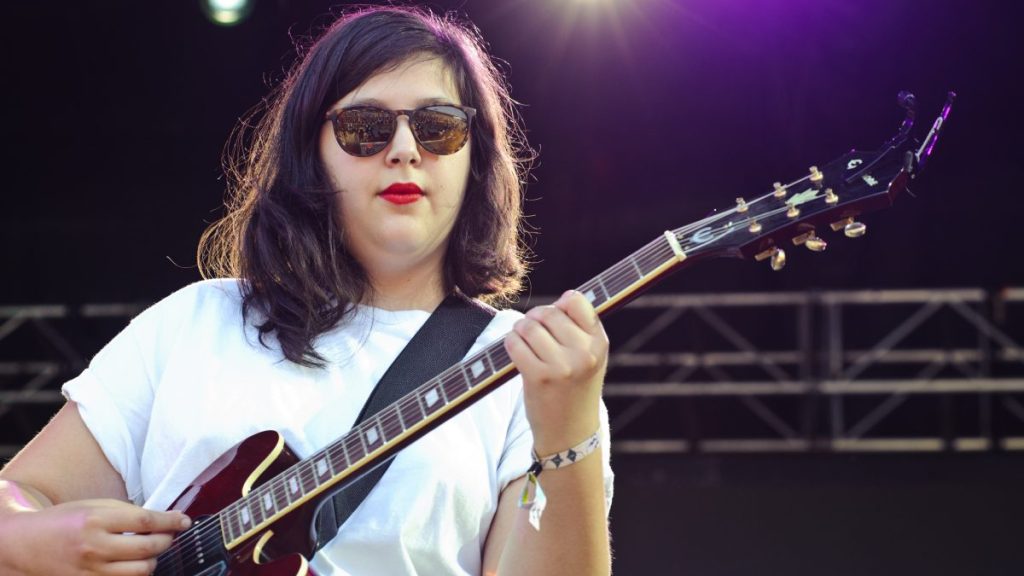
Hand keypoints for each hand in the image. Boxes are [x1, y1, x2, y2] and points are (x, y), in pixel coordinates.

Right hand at [2, 499, 189, 575]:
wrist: (28, 545)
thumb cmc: (64, 520)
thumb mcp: (94, 505)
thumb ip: (126, 512)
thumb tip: (159, 519)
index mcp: (97, 520)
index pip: (146, 522)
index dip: (170, 521)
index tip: (183, 520)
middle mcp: (95, 547)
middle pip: (148, 549)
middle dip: (166, 540)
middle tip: (169, 533)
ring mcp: (92, 570)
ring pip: (142, 571)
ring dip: (154, 559)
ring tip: (150, 549)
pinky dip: (137, 572)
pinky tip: (134, 562)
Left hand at [504, 290, 607, 454]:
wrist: (571, 433)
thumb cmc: (576, 389)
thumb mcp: (590, 358)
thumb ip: (581, 329)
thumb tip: (564, 297)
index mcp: (599, 344)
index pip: (577, 301)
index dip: (560, 304)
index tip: (556, 316)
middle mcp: (583, 354)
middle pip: (549, 313)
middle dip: (535, 318)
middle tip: (534, 331)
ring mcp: (561, 366)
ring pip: (529, 327)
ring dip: (520, 330)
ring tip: (524, 340)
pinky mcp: (538, 377)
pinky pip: (515, 344)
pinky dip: (511, 343)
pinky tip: (516, 351)